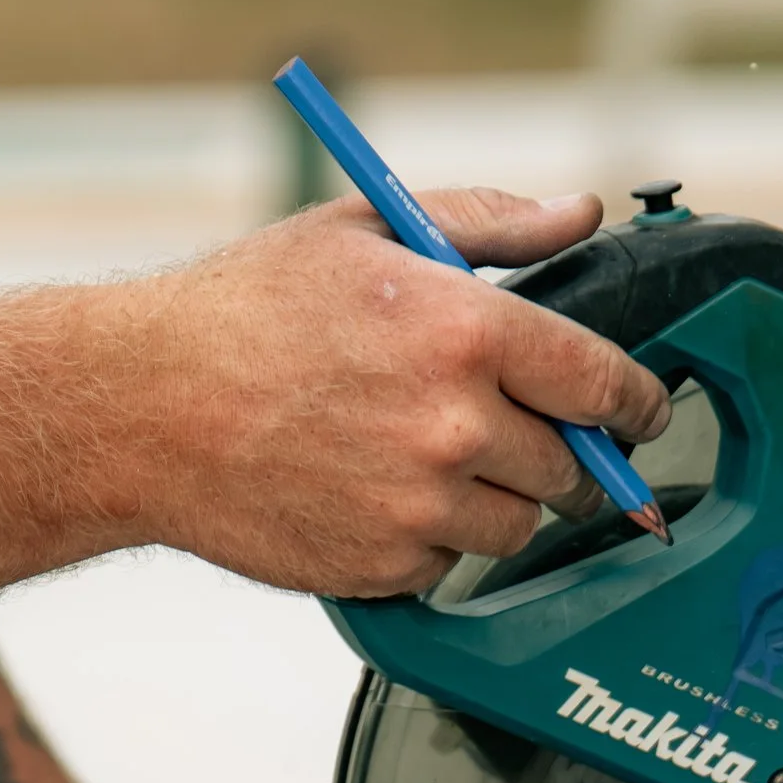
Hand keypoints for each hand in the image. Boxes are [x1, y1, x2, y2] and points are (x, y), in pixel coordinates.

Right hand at [91, 189, 670, 597]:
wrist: (141, 407)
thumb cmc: (242, 312)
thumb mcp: (367, 230)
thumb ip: (489, 223)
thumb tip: (580, 215)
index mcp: (466, 331)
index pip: (605, 384)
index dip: (638, 402)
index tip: (642, 411)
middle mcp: (454, 427)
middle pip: (570, 467)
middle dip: (555, 450)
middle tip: (510, 427)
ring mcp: (420, 508)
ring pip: (516, 525)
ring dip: (494, 499)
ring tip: (424, 455)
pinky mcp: (383, 568)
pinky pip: (448, 567)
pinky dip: (429, 540)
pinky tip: (372, 491)